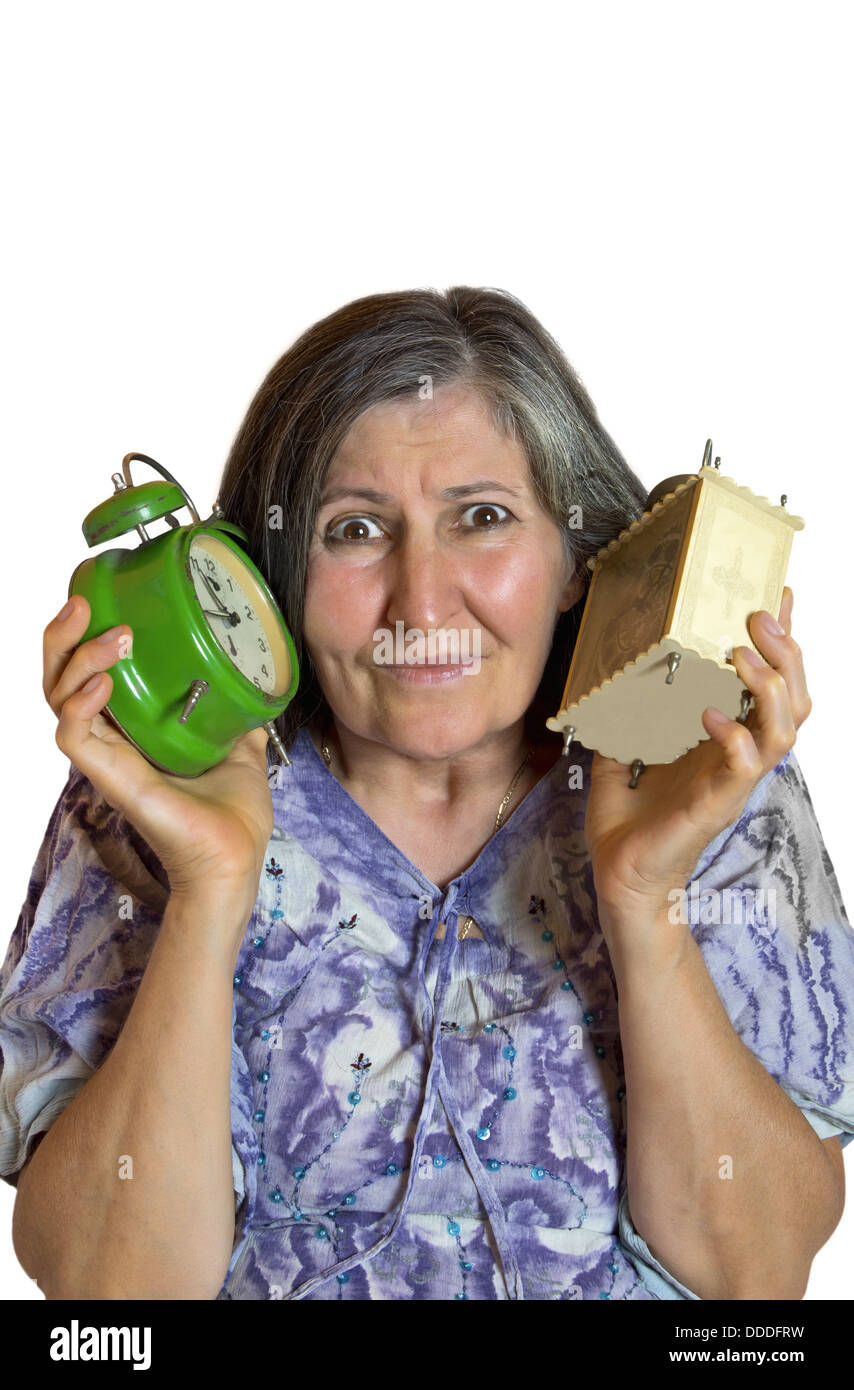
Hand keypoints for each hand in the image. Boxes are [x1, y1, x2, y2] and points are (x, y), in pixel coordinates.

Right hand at [44, 595, 274, 897]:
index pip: (84, 674)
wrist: (237, 854)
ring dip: (77, 660)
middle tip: (83, 603)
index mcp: (132, 727)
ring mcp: (106, 758)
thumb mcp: (239, 741)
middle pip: (58, 678)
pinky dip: (81, 705)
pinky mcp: (110, 779)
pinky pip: (73, 736)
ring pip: (57, 699)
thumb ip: (236, 707)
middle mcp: (111, 739)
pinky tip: (104, 683)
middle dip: (62, 637)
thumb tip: (255, 669)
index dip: (81, 636)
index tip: (100, 599)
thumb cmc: (232, 812)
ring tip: (114, 636)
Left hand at [584, 588, 809, 918]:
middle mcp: (739, 755)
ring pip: (783, 728)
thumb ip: (625, 709)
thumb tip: (611, 666)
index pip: (770, 683)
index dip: (783, 642)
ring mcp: (733, 780)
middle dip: (786, 652)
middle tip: (760, 615)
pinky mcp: (717, 804)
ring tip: (741, 654)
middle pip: (794, 698)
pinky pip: (743, 767)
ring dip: (769, 686)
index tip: (782, 595)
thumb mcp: (622, 748)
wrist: (619, 873)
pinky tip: (711, 715)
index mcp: (726, 737)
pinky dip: (734, 737)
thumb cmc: (628, 816)